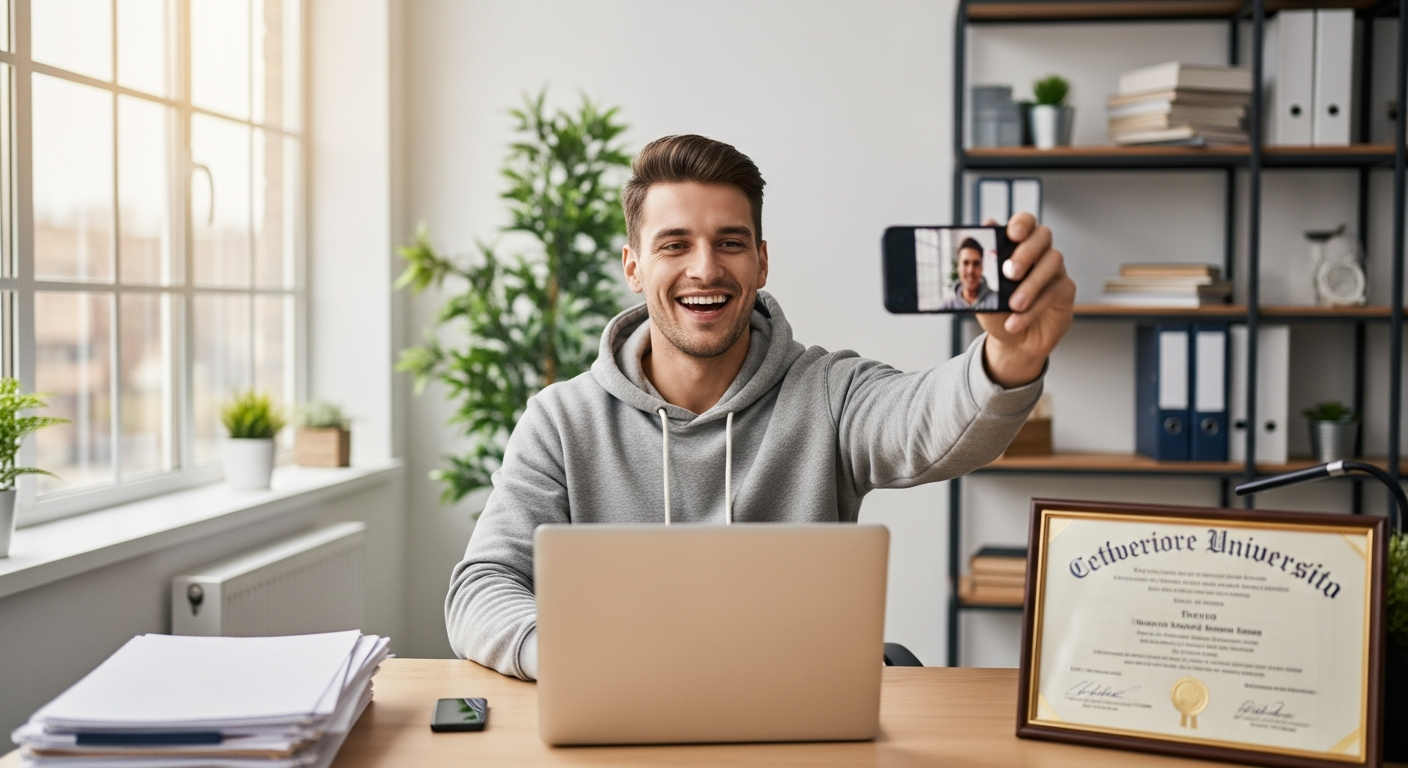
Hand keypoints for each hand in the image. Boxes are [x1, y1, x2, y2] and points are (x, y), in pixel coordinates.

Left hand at [977, 212, 1074, 387]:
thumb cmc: (998, 311)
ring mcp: (1055, 270)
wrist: (1013, 343)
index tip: (1012, 234)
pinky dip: (1034, 308)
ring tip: (1014, 305)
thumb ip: (982, 268)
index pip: (1026, 222)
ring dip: (1031, 284)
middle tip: (1009, 272)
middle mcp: (1040, 252)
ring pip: (1052, 262)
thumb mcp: (983, 294)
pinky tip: (1016, 321)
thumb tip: (980, 237)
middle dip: (1026, 252)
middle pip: (1043, 236)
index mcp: (1018, 246)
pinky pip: (1054, 291)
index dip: (1022, 223)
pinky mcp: (1065, 290)